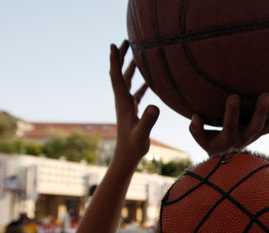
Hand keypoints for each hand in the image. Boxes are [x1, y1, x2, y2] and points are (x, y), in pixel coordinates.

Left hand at [109, 40, 158, 168]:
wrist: (127, 156)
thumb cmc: (134, 146)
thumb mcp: (143, 133)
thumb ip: (148, 120)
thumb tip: (154, 106)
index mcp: (123, 102)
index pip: (117, 76)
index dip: (115, 59)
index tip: (114, 44)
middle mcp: (123, 101)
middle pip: (120, 74)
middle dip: (121, 57)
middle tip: (126, 41)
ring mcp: (127, 106)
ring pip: (127, 82)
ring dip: (130, 67)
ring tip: (136, 54)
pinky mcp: (132, 112)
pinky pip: (135, 92)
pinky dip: (139, 83)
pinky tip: (147, 81)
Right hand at [189, 93, 268, 156]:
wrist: (228, 163)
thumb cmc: (213, 146)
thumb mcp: (202, 140)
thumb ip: (196, 129)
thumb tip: (195, 116)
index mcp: (228, 138)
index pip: (230, 125)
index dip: (232, 112)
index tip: (233, 96)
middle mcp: (244, 138)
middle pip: (256, 126)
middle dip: (261, 110)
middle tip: (265, 94)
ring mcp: (255, 136)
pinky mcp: (261, 134)